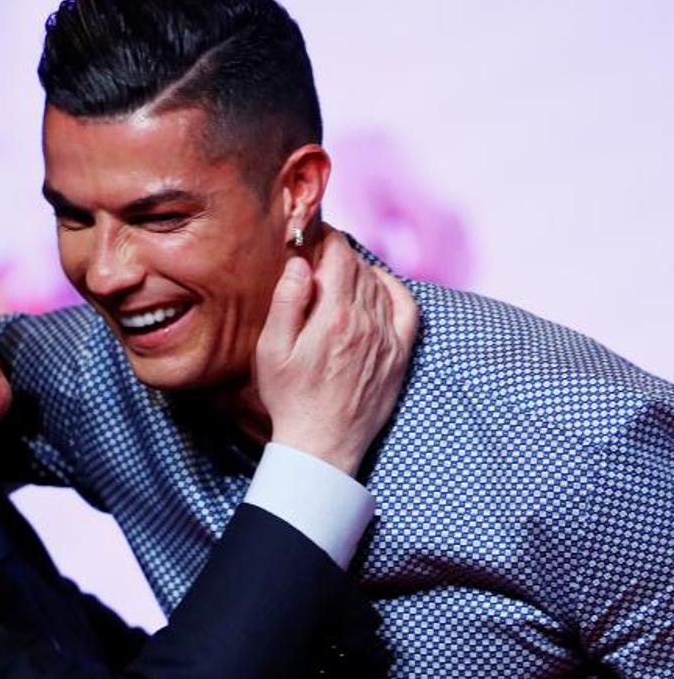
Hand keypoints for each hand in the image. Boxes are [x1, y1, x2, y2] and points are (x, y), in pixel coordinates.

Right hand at [256, 230, 418, 474]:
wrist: (322, 445)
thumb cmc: (289, 399)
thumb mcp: (272, 350)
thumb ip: (286, 302)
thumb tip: (298, 264)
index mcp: (334, 317)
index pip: (339, 257)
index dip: (327, 238)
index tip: (314, 233)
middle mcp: (367, 323)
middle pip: (359, 267)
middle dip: (339, 253)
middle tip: (319, 252)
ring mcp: (387, 339)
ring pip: (379, 285)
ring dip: (359, 271)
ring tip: (338, 271)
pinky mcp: (398, 355)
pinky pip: (407, 308)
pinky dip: (394, 288)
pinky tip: (378, 285)